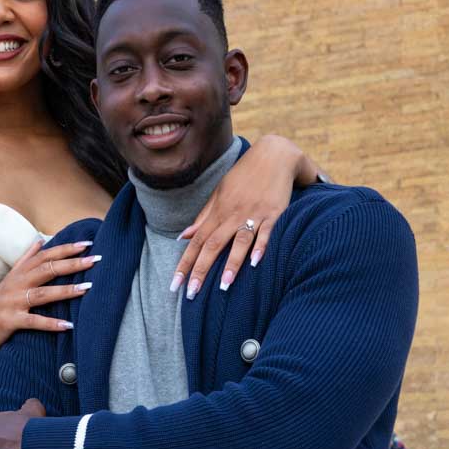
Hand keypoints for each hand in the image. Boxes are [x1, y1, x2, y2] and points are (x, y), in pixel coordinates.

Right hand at [0, 238, 99, 357]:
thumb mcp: (9, 281)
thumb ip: (25, 260)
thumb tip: (39, 241)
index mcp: (17, 274)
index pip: (44, 256)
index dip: (65, 249)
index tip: (86, 244)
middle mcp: (15, 285)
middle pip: (46, 270)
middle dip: (71, 264)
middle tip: (94, 260)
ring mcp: (11, 303)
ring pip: (42, 294)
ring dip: (66, 291)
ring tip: (87, 288)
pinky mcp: (9, 321)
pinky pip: (34, 321)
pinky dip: (51, 323)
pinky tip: (68, 325)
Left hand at [173, 134, 324, 296]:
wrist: (274, 155)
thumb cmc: (244, 176)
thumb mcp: (220, 193)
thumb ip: (203, 216)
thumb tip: (183, 236)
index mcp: (217, 212)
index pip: (196, 242)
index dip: (185, 264)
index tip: (175, 284)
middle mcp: (232, 215)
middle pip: (213, 245)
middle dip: (201, 270)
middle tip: (192, 293)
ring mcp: (253, 214)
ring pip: (239, 241)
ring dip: (231, 263)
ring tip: (224, 286)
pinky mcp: (274, 213)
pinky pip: (267, 232)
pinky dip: (262, 246)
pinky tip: (256, 263)